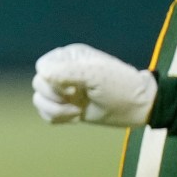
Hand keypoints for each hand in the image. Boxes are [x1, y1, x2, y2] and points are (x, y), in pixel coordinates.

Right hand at [30, 43, 155, 126]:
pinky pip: (46, 113)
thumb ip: (67, 72)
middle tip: (76, 101)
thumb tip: (42, 73)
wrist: (137, 108)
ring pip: (39, 100)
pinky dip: (57, 118)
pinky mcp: (65, 107)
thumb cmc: (120, 86)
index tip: (72, 89)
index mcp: (70, 57)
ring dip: (56, 110)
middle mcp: (64, 72)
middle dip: (54, 97)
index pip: (43, 66)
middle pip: (39, 84)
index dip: (52, 81)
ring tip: (76, 113)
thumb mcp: (95, 75)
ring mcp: (64, 91)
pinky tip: (75, 118)